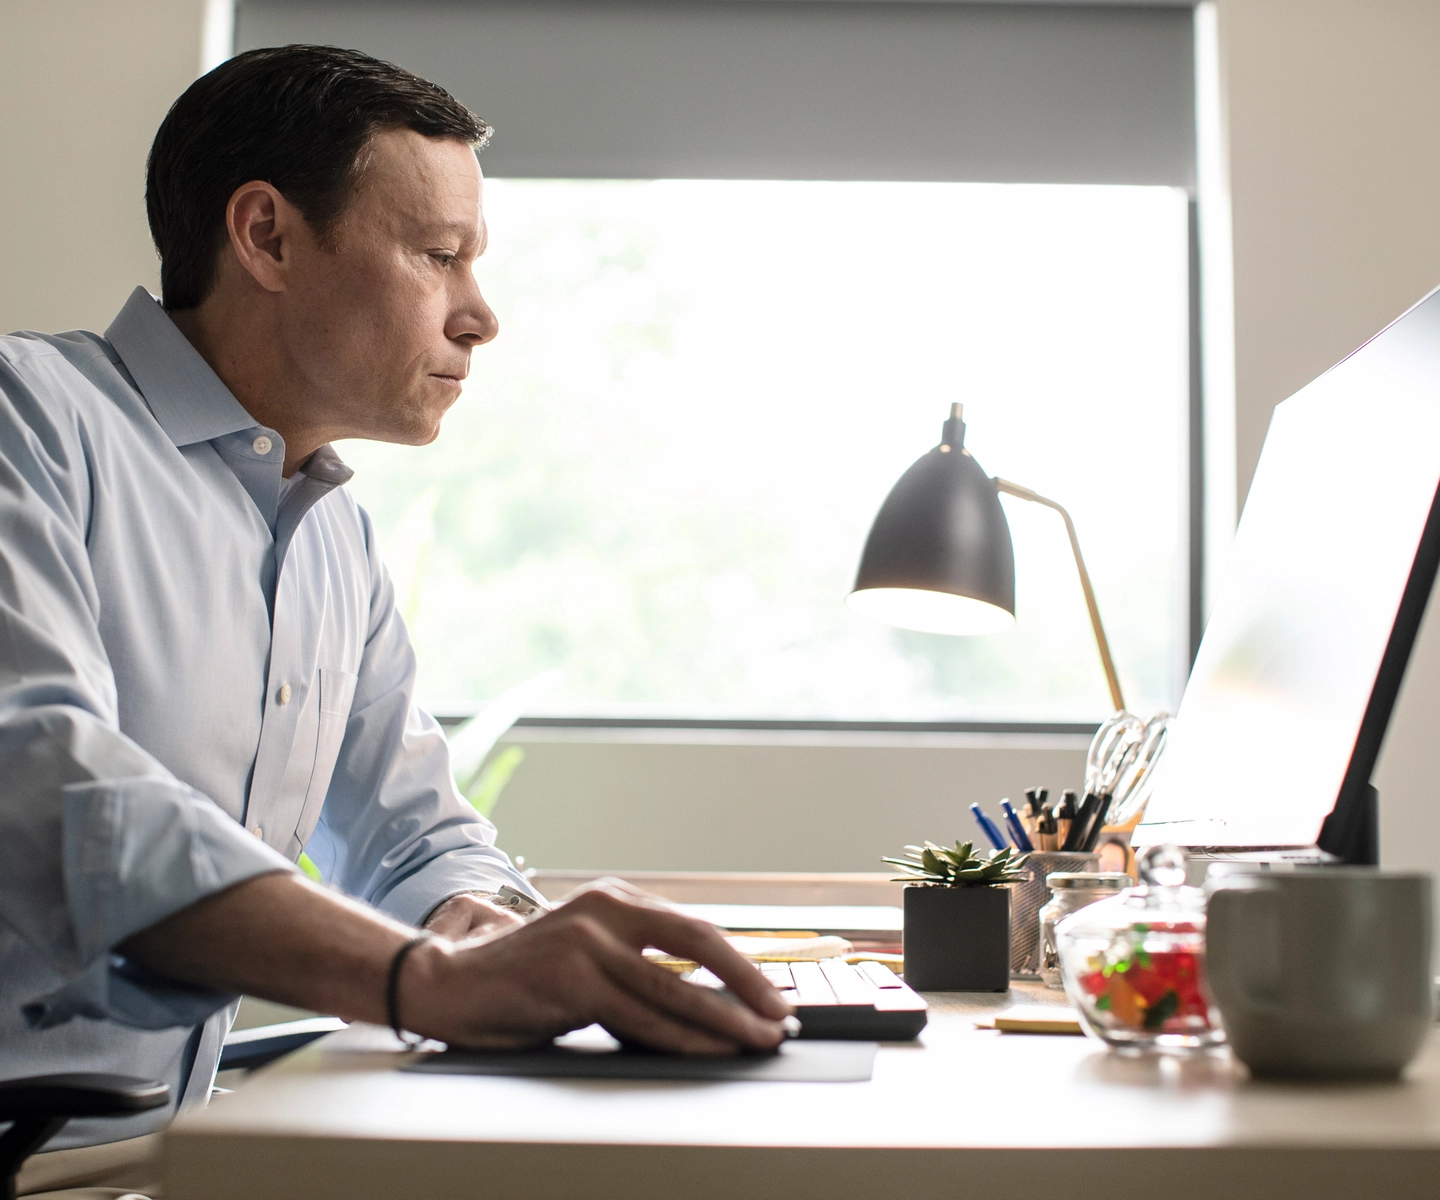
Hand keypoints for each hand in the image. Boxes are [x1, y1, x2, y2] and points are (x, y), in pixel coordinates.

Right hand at [402, 878, 793, 1054]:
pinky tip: (708, 1049)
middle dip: (746, 983)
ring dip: (724, 1019)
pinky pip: (642, 1016)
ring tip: (756, 1038)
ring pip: (675, 987)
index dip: (736, 962)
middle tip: (778, 1013)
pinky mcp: (574, 977)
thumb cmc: (523, 979)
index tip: (767, 991)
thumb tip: (706, 999)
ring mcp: (590, 941)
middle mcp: (606, 910)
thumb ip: (636, 964)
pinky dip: (683, 1037)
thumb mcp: (586, 954)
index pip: (692, 927)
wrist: (451, 984)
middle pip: (697, 943)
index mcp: (614, 899)